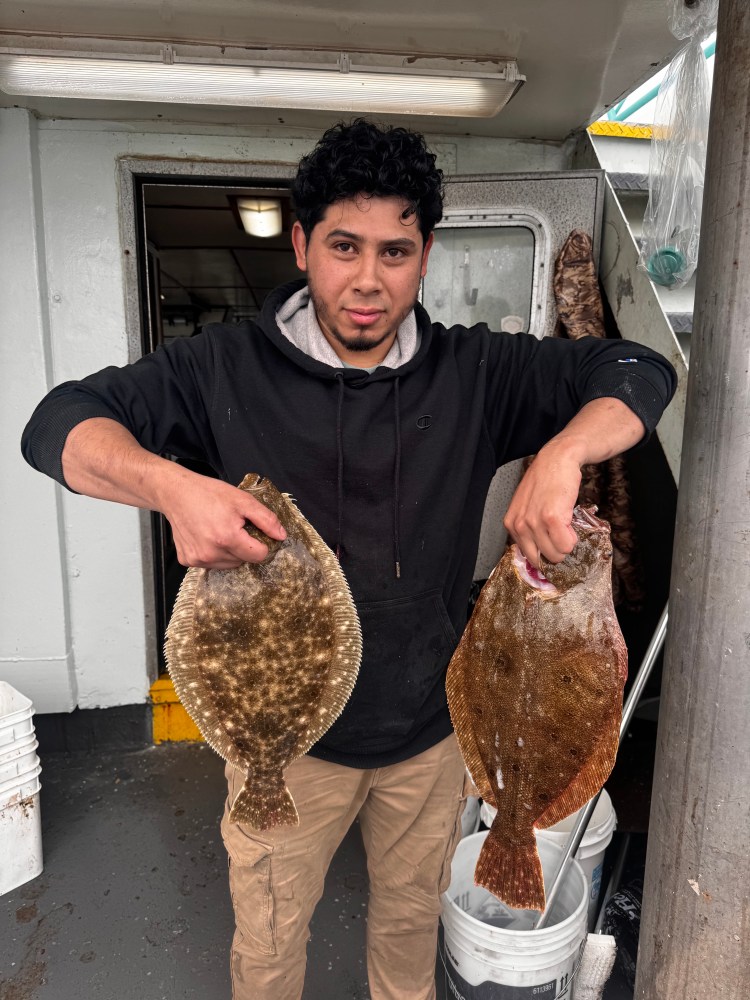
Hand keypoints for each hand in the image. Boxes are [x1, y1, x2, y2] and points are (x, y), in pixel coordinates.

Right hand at [160, 470, 286, 569]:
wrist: (176, 493)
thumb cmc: (208, 494)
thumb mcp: (243, 500)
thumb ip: (266, 519)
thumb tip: (281, 536)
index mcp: (227, 538)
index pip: (259, 555)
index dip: (261, 543)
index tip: (253, 532)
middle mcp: (211, 553)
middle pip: (243, 560)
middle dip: (244, 546)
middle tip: (233, 526)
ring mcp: (198, 559)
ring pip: (228, 564)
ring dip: (229, 552)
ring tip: (219, 530)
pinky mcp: (187, 561)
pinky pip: (211, 563)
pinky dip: (213, 553)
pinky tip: (206, 536)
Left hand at [503, 443, 580, 568]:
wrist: (557, 459)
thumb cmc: (545, 481)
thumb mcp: (527, 506)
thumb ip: (528, 528)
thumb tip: (539, 554)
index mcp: (511, 524)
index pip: (527, 556)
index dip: (544, 552)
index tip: (551, 544)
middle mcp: (519, 525)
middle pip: (542, 560)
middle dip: (556, 550)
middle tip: (561, 533)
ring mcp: (534, 523)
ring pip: (556, 554)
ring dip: (566, 543)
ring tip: (565, 525)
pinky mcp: (551, 518)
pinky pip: (566, 545)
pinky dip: (573, 538)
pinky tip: (569, 521)